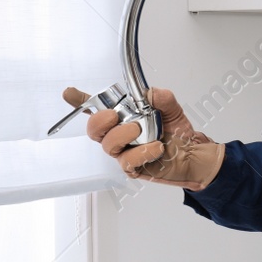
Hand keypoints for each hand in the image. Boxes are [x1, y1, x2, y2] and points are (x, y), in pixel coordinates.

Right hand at [76, 86, 225, 190]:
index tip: (69, 93)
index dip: (79, 101)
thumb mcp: (171, 108)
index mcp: (123, 116)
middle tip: (115, 115)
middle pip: (93, 129)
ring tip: (140, 131)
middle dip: (99, 121)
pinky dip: (141, 152)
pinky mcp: (132, 168)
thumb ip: (161, 97)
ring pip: (108, 145)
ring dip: (122, 135)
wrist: (192, 154)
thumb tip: (149, 93)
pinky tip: (156, 147)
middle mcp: (118, 133)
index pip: (95, 107)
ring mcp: (123, 152)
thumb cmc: (176, 131)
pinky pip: (127, 162)